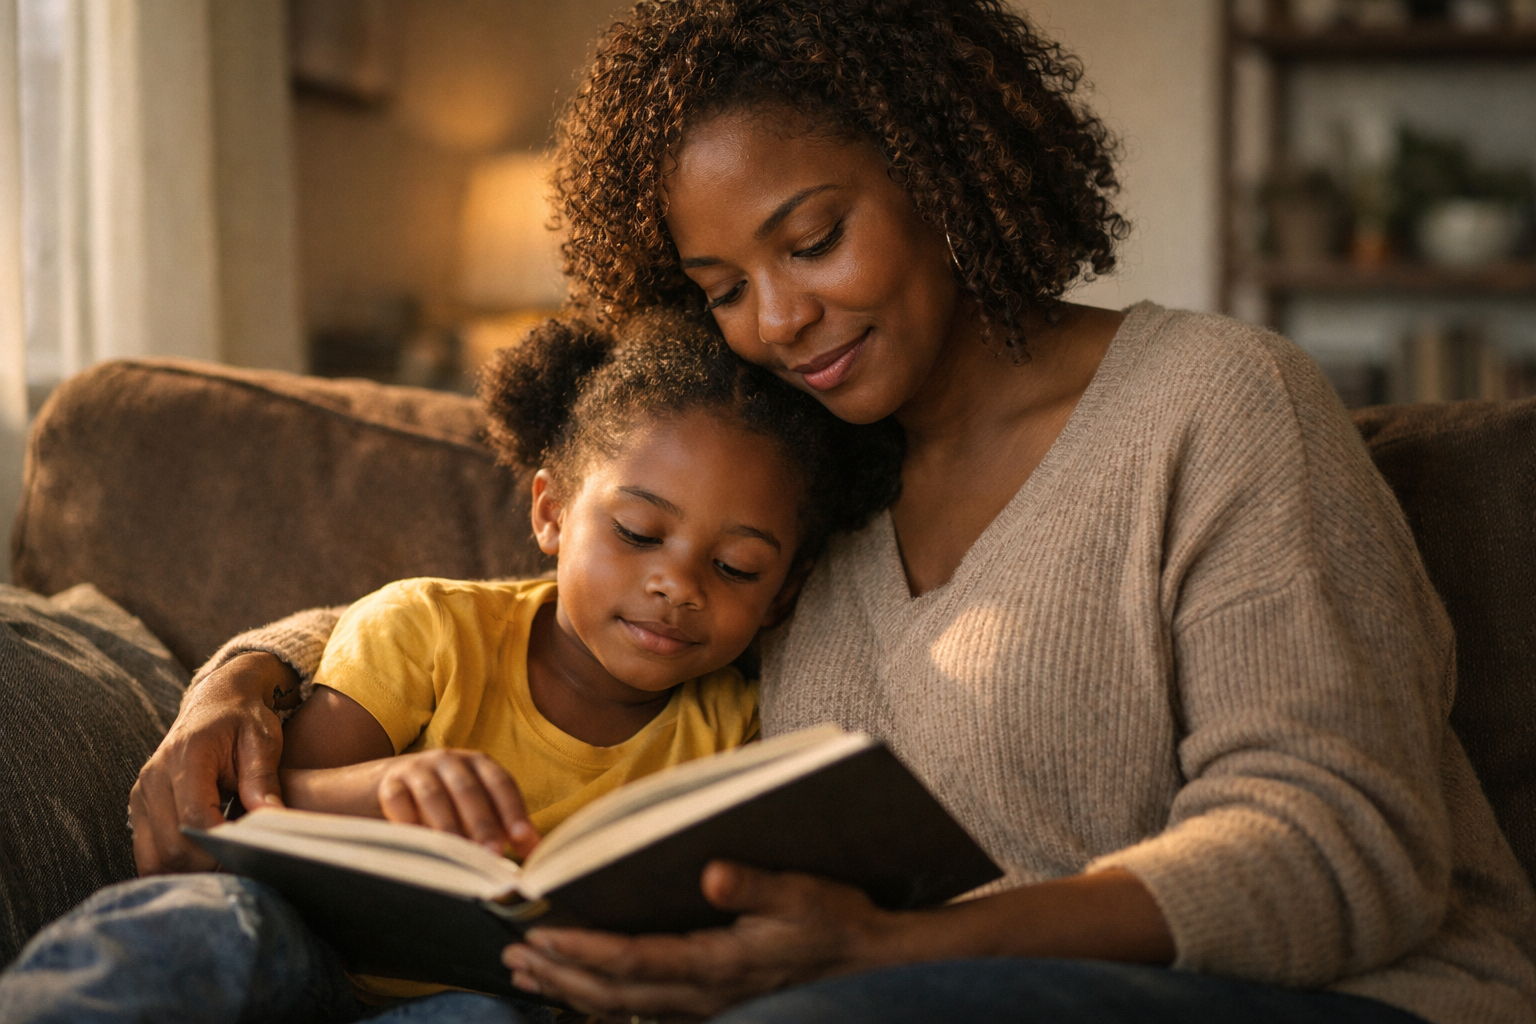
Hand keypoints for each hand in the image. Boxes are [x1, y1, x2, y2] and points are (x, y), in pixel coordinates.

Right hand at [128, 652, 293, 874]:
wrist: (215, 702)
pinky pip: (147, 854)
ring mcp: (141, 796)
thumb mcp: (262, 740)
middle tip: (243, 865)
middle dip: (208, 865)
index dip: (223, 844)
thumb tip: (271, 817)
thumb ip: (263, 779)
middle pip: (171, 847)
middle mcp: (154, 779)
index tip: (252, 851)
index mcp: (186, 757)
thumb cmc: (243, 719)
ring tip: (224, 864)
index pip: (195, 819)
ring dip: (188, 871)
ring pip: (153, 859)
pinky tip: (205, 860)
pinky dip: (174, 866)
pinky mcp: (139, 810)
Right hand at [377, 749, 538, 857]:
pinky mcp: (389, 784)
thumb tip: (531, 855)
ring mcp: (418, 769)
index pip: (502, 784)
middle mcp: (450, 761)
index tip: (523, 839)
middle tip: (493, 854)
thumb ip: (501, 829)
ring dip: (448, 827)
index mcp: (479, 764)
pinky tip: (418, 844)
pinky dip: (408, 822)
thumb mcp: (474, 809)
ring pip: (435, 796)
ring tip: (458, 854)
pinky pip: (399, 801)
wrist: (389, 783)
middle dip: (484, 824)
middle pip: (470, 791)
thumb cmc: (445, 803)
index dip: (514, 810)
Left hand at [501, 861, 903, 1020]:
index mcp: (719, 962)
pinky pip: (643, 1012)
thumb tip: (708, 873)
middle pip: (613, 994)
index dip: (584, 950)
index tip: (541, 934)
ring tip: (529, 975)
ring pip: (622, 1009)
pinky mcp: (711, 1006)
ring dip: (571, 992)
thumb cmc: (836, 921)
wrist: (871, 963)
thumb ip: (754, 884)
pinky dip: (602, 1003)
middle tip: (512, 955)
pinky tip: (582, 993)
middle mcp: (704, 993)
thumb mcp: (802, 892)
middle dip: (559, 974)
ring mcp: (706, 1007)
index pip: (633, 960)